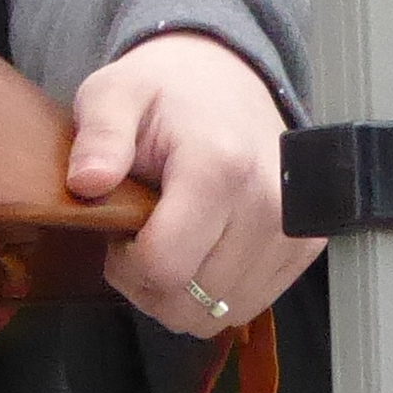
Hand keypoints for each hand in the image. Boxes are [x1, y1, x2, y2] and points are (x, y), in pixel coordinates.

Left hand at [74, 31, 310, 339]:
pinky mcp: (306, 248)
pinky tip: (198, 251)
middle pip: (190, 300)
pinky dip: (213, 294)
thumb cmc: (162, 91)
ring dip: (180, 295)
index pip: (164, 265)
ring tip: (166, 242)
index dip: (124, 264)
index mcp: (219, 164)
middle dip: (147, 283)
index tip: (116, 233)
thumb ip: (99, 136)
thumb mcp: (113, 95)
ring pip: (218, 314)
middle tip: (135, 239)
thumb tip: (86, 182)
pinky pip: (247, 305)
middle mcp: (269, 203)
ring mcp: (294, 230)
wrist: (224, 78)